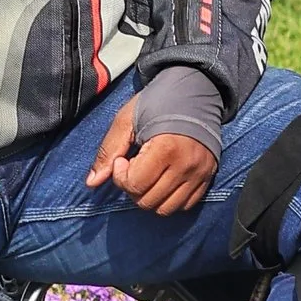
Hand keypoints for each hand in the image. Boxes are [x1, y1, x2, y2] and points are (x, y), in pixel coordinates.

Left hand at [86, 94, 218, 218]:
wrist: (195, 90)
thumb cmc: (158, 102)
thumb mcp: (127, 120)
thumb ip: (108, 151)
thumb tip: (92, 183)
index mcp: (166, 148)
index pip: (135, 185)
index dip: (120, 175)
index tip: (123, 159)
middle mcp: (186, 165)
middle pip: (148, 201)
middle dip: (133, 188)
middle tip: (134, 167)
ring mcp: (200, 173)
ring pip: (166, 209)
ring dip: (150, 197)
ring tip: (149, 176)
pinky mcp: (208, 177)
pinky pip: (186, 205)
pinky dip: (170, 199)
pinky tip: (164, 180)